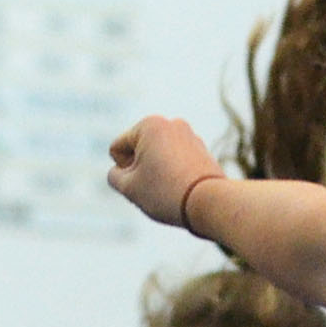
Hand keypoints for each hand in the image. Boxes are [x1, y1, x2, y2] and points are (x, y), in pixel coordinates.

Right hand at [107, 116, 222, 228]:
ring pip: (158, 158)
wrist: (210, 203)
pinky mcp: (203, 151)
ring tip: (172, 188)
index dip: (123, 171)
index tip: (142, 182)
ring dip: (157, 172)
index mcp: (150, 124)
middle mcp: (171, 123)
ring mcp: (190, 136)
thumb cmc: (166, 193)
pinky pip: (176, 162)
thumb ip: (115, 176)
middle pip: (139, 151)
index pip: (117, 149)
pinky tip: (184, 189)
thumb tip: (120, 171)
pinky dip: (174, 174)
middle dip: (141, 170)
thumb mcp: (129, 188)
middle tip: (157, 187)